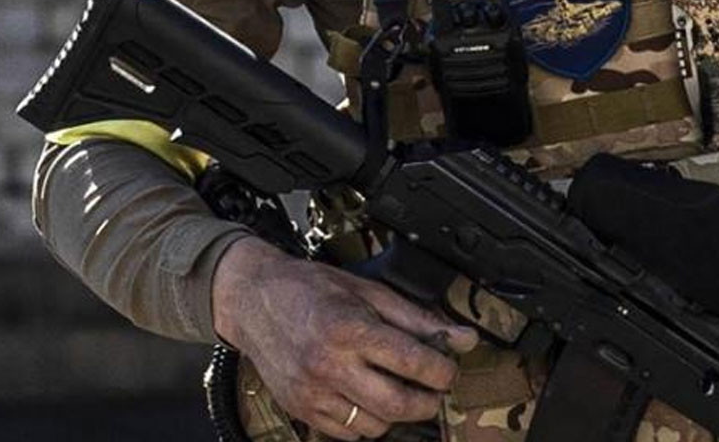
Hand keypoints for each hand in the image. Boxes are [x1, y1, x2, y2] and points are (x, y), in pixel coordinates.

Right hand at [212, 237, 478, 440]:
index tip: (450, 369)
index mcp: (351, 330)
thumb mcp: (370, 293)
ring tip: (399, 391)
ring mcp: (312, 392)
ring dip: (397, 415)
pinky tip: (369, 399)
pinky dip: (367, 423)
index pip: (413, 363)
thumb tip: (464, 338)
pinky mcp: (300, 409)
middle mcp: (330, 365)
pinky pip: (346, 434)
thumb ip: (419, 320)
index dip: (443, 371)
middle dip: (428, 403)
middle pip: (397, 405)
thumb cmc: (313, 290)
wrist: (254, 299)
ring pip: (374, 426)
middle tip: (435, 390)